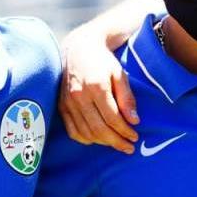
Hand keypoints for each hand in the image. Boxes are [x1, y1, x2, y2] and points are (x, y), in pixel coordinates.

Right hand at [59, 29, 138, 153]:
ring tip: (117, 144)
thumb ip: (127, 97)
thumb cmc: (102, 61)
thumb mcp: (119, 74)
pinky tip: (98, 139)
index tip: (135, 137)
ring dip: (103, 142)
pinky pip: (72, 131)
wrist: (78, 48)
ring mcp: (68, 103)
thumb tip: (134, 121)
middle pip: (99, 128)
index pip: (112, 118)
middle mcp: (79, 96)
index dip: (125, 131)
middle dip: (116, 141)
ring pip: (86, 132)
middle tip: (129, 147)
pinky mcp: (61, 106)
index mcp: (96, 86)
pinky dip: (86, 139)